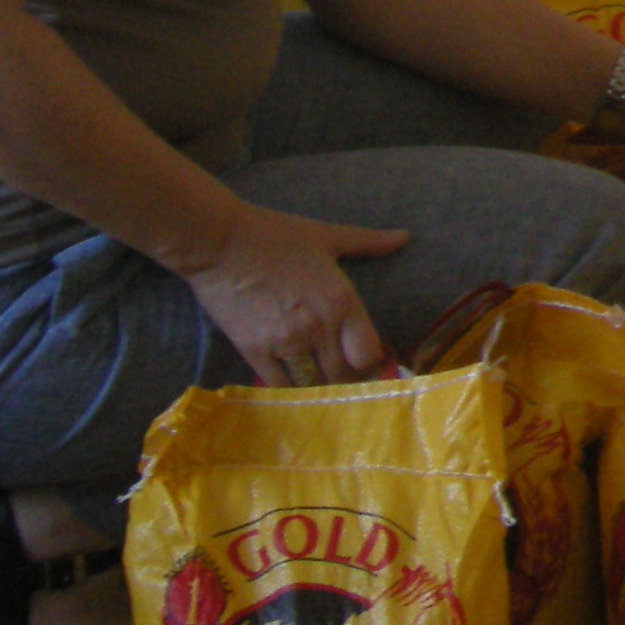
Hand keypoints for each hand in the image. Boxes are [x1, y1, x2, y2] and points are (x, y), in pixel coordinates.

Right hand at [185, 201, 407, 387]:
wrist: (219, 242)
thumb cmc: (277, 235)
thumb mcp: (327, 236)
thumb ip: (369, 242)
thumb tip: (405, 236)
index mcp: (341, 300)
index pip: (368, 354)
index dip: (372, 361)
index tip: (368, 357)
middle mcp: (317, 327)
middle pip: (342, 375)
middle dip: (347, 376)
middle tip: (345, 371)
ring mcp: (284, 343)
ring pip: (312, 384)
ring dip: (319, 384)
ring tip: (320, 376)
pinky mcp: (254, 351)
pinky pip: (278, 387)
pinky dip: (289, 389)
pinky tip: (292, 380)